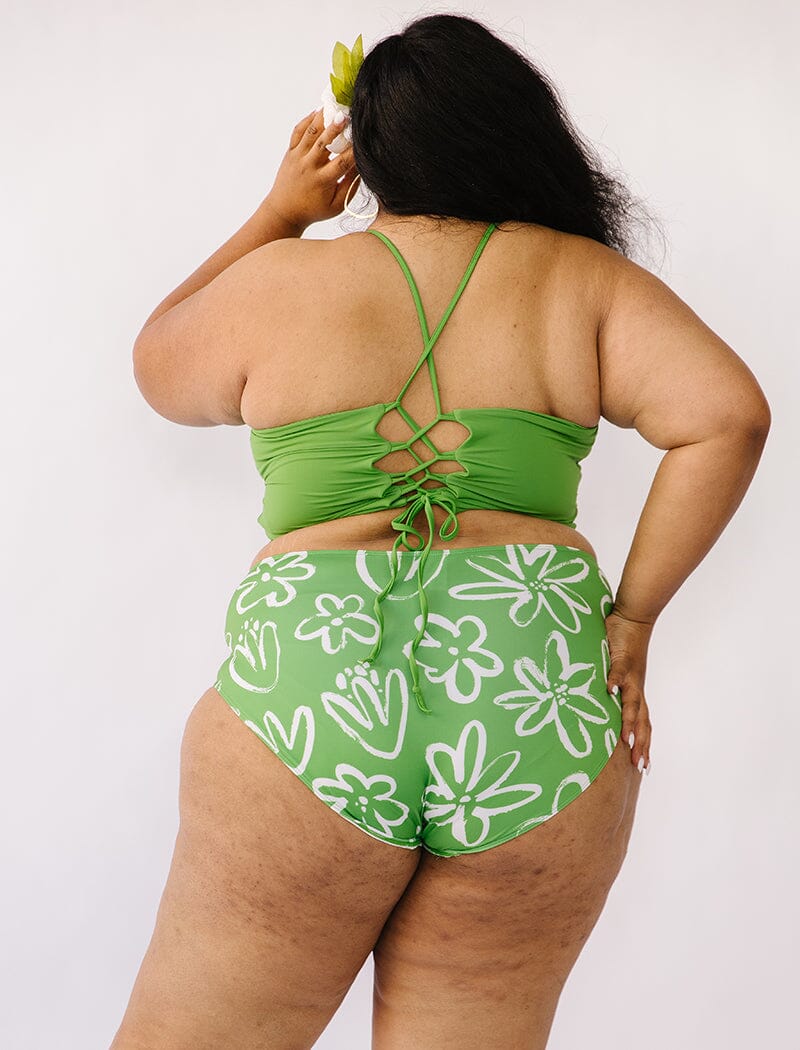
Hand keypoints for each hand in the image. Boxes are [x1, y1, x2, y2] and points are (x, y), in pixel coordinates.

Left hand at [264, 107, 358, 232]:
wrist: (284, 211)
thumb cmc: (314, 210)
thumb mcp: (336, 205)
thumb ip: (350, 186)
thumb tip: (362, 166)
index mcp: (322, 181)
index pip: (342, 162)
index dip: (354, 150)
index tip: (364, 140)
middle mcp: (309, 167)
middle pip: (323, 142)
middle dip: (334, 128)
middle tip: (345, 114)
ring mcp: (298, 157)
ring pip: (310, 132)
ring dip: (322, 118)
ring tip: (333, 105)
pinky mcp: (290, 152)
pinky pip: (298, 131)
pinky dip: (307, 120)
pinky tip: (318, 111)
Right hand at [605, 609, 653, 772]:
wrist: (633, 618)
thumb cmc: (623, 646)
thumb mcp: (619, 673)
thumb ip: (613, 688)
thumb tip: (604, 703)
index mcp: (635, 693)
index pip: (644, 724)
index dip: (645, 745)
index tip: (644, 768)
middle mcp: (636, 688)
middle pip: (642, 721)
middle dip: (640, 744)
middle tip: (638, 766)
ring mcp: (630, 675)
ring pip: (632, 702)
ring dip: (630, 722)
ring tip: (626, 740)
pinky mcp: (620, 659)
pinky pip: (617, 672)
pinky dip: (614, 682)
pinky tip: (608, 692)